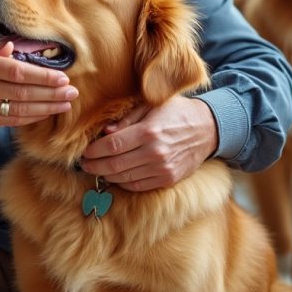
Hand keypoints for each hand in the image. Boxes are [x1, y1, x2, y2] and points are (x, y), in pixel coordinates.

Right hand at [0, 41, 75, 136]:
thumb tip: (18, 47)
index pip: (18, 72)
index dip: (43, 77)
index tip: (63, 78)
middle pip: (23, 93)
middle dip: (51, 93)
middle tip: (72, 92)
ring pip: (21, 110)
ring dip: (47, 108)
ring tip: (66, 103)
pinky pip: (13, 120)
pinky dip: (32, 117)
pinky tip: (47, 112)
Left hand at [79, 96, 217, 190]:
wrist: (207, 129)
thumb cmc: (175, 112)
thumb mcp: (151, 106)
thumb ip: (126, 119)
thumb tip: (105, 132)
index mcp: (149, 131)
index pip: (112, 145)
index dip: (94, 151)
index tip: (84, 151)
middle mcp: (155, 153)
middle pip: (114, 165)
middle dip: (94, 166)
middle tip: (84, 164)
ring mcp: (162, 169)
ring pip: (124, 178)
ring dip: (105, 175)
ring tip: (96, 169)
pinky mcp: (168, 179)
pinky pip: (138, 186)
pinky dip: (122, 182)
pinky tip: (114, 175)